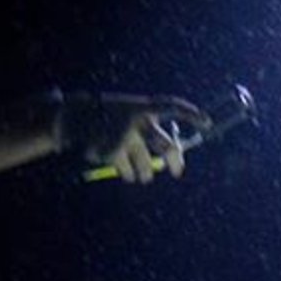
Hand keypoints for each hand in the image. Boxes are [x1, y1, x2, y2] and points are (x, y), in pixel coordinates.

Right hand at [59, 92, 211, 182]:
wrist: (72, 117)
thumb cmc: (109, 117)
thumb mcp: (130, 116)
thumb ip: (150, 131)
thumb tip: (171, 158)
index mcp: (143, 107)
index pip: (172, 106)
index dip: (191, 114)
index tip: (207, 123)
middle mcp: (137, 121)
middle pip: (167, 147)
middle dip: (175, 162)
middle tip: (177, 172)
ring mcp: (126, 138)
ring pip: (147, 167)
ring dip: (144, 173)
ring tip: (138, 172)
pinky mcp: (114, 153)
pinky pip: (127, 172)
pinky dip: (123, 171)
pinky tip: (112, 160)